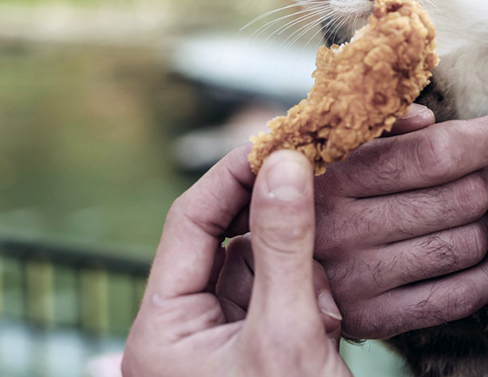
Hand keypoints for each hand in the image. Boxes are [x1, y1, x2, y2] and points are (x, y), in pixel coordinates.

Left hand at [122, 147, 350, 376]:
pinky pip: (281, 291)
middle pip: (228, 240)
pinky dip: (310, 299)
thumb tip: (286, 163)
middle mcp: (182, 332)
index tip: (278, 142)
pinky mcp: (257, 346)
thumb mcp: (287, 333)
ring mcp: (220, 340)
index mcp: (161, 332)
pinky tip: (326, 330)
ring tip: (322, 320)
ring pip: (261, 264)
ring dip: (300, 275)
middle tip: (313, 188)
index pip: (189, 222)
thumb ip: (284, 246)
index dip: (234, 176)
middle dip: (276, 233)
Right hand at [315, 106, 487, 338]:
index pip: (430, 155)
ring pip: (466, 244)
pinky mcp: (375, 318)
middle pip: (458, 198)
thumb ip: (376, 126)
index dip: (487, 138)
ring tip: (487, 206)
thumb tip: (430, 120)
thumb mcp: (327, 144)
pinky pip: (460, 297)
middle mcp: (343, 229)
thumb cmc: (312, 189)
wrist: (267, 263)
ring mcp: (359, 278)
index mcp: (334, 176)